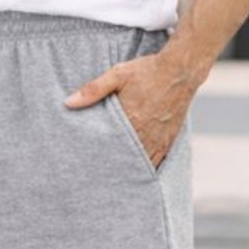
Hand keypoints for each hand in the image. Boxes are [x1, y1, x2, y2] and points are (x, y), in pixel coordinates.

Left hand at [64, 52, 190, 170]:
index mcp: (130, 120)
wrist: (180, 70)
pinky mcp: (170, 138)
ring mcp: (159, 138)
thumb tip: (68, 103)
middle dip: (113, 167)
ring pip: (142, 163)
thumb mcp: (117, 75)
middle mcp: (145, 133)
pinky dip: (149, 167)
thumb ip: (92, 90)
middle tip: (99, 178)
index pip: (109, 147)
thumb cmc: (147, 71)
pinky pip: (159, 160)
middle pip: (125, 159)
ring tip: (117, 178)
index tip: (88, 165)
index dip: (99, 157)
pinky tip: (139, 172)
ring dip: (131, 169)